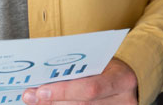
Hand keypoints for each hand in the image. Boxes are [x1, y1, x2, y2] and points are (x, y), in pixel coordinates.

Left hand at [21, 58, 136, 103]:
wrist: (131, 79)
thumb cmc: (112, 68)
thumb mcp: (101, 63)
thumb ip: (79, 71)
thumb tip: (44, 79)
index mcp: (122, 79)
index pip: (91, 89)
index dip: (64, 91)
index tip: (41, 90)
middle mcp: (123, 100)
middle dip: (52, 102)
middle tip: (30, 96)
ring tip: (37, 101)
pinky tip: (51, 104)